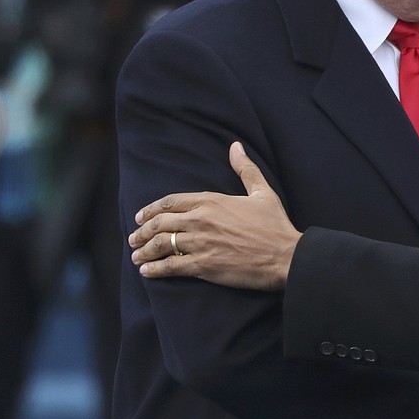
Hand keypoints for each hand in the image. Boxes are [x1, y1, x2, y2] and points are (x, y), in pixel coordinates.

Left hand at [130, 142, 300, 289]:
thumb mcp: (262, 192)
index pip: (171, 202)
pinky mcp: (203, 265)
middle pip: (160, 223)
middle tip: (134, 238)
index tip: (141, 217)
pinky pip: (170, 266)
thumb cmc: (275, 225)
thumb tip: (235, 147)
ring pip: (160, 244)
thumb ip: (245, 169)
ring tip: (136, 256)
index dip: (152, 209)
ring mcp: (200, 243)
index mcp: (211, 200)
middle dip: (142, 231)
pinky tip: (147, 271)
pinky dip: (154, 269)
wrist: (285, 256)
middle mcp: (201, 220)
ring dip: (144, 250)